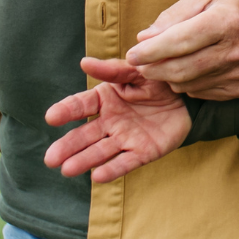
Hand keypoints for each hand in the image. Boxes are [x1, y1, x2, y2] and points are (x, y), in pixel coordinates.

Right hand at [41, 59, 192, 182]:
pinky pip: (126, 162)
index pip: (81, 105)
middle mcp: (110, 121)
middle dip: (68, 146)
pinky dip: (112, 169)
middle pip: (85, 135)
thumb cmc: (157, 80)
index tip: (51, 117)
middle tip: (50, 159)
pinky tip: (98, 176)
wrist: (188, 97)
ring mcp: (125, 139)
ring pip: (101, 151)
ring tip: (67, 170)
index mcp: (105, 99)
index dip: (66, 111)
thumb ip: (113, 70)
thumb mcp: (137, 70)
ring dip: (84, 160)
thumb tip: (84, 62)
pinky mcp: (142, 152)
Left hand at [123, 0, 238, 99]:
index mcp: (226, 21)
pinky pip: (202, 92)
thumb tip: (145, 38)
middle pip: (180, 69)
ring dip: (168, 77)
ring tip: (162, 64)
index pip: (179, 42)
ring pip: (188, 84)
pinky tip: (187, 70)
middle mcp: (235, 50)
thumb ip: (174, 15)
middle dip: (153, 68)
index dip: (150, 51)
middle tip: (140, 64)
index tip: (131, 54)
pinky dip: (187, 84)